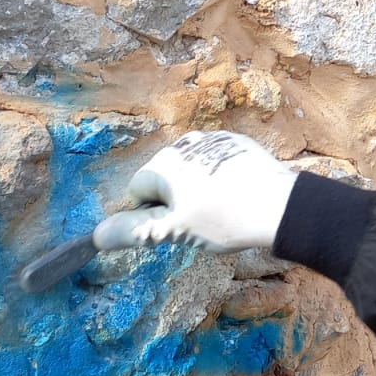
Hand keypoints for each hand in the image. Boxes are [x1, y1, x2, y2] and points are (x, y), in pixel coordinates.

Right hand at [92, 130, 297, 252]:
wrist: (279, 206)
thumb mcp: (174, 231)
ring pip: (191, 169)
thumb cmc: (222, 220)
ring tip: (221, 209)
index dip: (154, 213)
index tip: (177, 225)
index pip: (138, 190)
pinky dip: (220, 177)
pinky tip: (237, 194)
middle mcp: (182, 143)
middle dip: (175, 199)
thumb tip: (96, 236)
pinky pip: (216, 162)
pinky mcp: (236, 143)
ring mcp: (212, 140)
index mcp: (162, 163)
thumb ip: (134, 231)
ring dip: (197, 187)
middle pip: (164, 177)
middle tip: (200, 221)